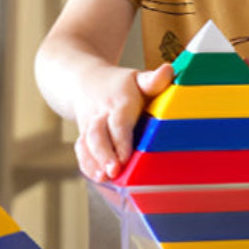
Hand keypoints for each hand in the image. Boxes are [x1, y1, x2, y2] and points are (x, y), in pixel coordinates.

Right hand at [74, 62, 172, 181]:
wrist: (85, 81)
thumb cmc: (120, 84)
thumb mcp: (137, 78)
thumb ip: (153, 79)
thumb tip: (167, 70)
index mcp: (118, 102)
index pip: (118, 122)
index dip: (121, 140)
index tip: (125, 157)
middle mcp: (101, 115)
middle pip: (97, 135)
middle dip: (104, 155)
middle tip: (114, 172)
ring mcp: (89, 127)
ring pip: (86, 145)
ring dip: (94, 163)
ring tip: (104, 178)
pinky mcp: (83, 137)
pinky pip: (81, 151)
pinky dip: (87, 165)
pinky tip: (97, 177)